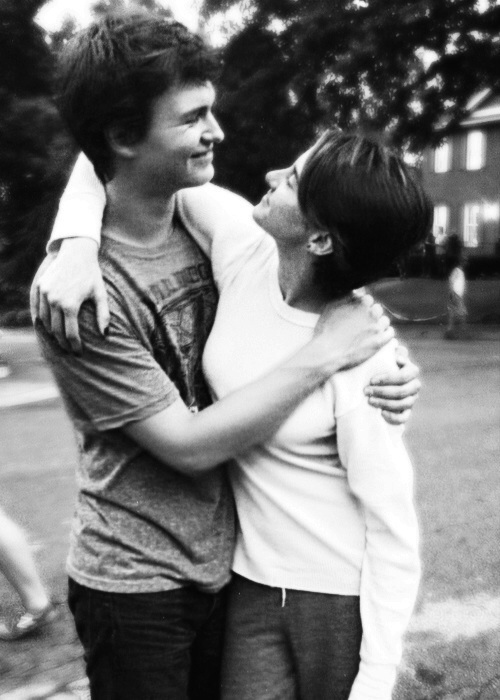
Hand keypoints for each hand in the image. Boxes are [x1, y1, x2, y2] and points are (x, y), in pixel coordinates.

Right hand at [30, 238, 108, 353]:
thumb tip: (105, 334)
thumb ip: (103, 315)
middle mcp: (55, 301)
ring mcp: (45, 294)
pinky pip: (38, 310)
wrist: (76, 252)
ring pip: (45, 322)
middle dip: (63, 343)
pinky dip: (42, 322)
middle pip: (56, 331)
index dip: (75, 346)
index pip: (71, 334)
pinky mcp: (40, 287)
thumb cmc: (92, 274)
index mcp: (71, 305)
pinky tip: (48, 328)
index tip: (79, 353)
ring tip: (60, 341)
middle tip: (70, 350)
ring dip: (52, 334)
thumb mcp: (100, 294)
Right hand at [314, 293, 393, 374]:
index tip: (358, 311)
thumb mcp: (331, 308)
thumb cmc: (326, 330)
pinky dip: (386, 334)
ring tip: (370, 331)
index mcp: (360, 305)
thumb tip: (355, 293)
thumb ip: (345, 298)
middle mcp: (371, 314)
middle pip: (377, 309)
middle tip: (363, 322)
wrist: (327, 352)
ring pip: (385, 321)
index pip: (368, 299)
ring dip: (379, 324)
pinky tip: (379, 337)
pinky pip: (390, 333)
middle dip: (371, 314)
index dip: (362, 305)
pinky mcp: (379, 342)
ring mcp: (376, 328)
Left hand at [364, 344, 420, 424]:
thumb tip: (396, 349)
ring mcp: (412, 399)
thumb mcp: (384, 356)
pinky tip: (381, 413)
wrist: (377, 382)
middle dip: (383, 392)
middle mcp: (414, 385)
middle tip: (366, 391)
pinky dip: (394, 417)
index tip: (371, 380)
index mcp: (411, 370)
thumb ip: (389, 350)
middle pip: (403, 391)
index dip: (388, 378)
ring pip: (404, 404)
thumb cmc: (380, 365)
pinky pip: (404, 417)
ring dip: (385, 403)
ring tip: (370, 401)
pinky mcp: (406, 411)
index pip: (405, 375)